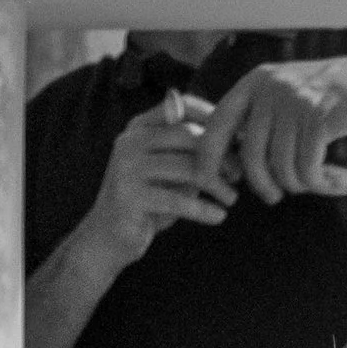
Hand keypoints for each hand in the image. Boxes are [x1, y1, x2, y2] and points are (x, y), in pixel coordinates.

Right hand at [81, 92, 229, 266]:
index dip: (214, 118)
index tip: (236, 139)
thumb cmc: (147, 203)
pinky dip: (202, 209)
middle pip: (188, 136)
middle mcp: (131, 140)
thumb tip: (236, 140)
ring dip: (216, 184)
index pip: (182, 107)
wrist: (107, 240)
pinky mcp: (130, 197)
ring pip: (186, 168)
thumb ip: (192, 153)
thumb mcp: (170, 172)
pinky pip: (177, 200)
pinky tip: (219, 217)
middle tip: (239, 174)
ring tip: (232, 198)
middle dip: (219, 155)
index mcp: (139, 126)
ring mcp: (128, 167)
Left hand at [194, 57, 346, 207]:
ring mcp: (295, 102)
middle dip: (262, 185)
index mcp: (257, 82)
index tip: (206, 183)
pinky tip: (336, 182)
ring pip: (281, 168)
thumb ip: (259, 118)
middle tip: (274, 196)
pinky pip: (307, 171)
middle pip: (251, 156)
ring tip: (316, 180)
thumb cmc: (332, 97)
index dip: (207, 158)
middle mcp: (271, 88)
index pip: (217, 124)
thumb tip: (231, 161)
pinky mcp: (318, 120)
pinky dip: (321, 184)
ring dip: (298, 185)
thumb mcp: (287, 94)